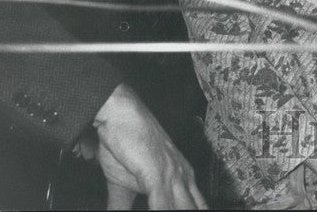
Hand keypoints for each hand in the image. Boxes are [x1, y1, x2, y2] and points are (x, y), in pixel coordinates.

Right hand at [93, 83, 206, 209]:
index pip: (196, 207)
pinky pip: (163, 204)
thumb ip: (123, 207)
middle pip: (195, 209)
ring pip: (182, 209)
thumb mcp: (124, 183)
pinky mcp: (158, 173)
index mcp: (182, 178)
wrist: (120, 115)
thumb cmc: (126, 143)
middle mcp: (183, 177)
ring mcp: (173, 175)